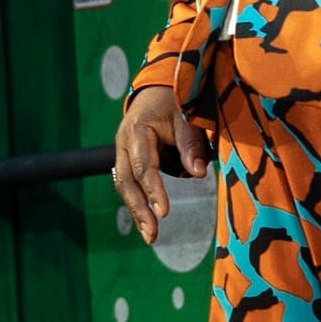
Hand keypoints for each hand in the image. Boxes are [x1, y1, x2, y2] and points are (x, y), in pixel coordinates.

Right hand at [113, 86, 210, 244]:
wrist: (159, 86)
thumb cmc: (176, 99)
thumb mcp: (187, 116)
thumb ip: (191, 144)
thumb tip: (198, 173)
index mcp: (137, 130)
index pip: (143, 166)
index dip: (153, 190)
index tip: (164, 212)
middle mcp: (123, 143)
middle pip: (126, 182)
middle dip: (138, 210)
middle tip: (152, 235)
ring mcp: (123, 151)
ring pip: (124, 186)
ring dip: (136, 211)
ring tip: (150, 236)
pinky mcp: (128, 158)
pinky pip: (130, 183)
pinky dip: (139, 201)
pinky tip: (148, 222)